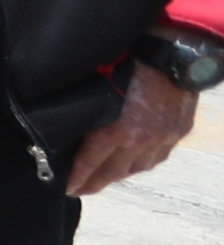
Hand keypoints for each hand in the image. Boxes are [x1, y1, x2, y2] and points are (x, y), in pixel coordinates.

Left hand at [69, 63, 200, 195]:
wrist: (172, 54)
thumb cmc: (127, 64)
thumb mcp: (98, 91)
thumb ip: (86, 114)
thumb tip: (67, 129)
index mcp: (116, 131)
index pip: (89, 164)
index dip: (76, 180)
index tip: (66, 189)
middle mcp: (140, 140)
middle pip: (113, 172)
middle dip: (94, 184)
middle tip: (81, 189)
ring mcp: (162, 138)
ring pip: (136, 168)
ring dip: (118, 175)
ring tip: (104, 177)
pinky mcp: (178, 132)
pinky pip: (156, 158)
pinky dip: (141, 163)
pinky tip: (131, 164)